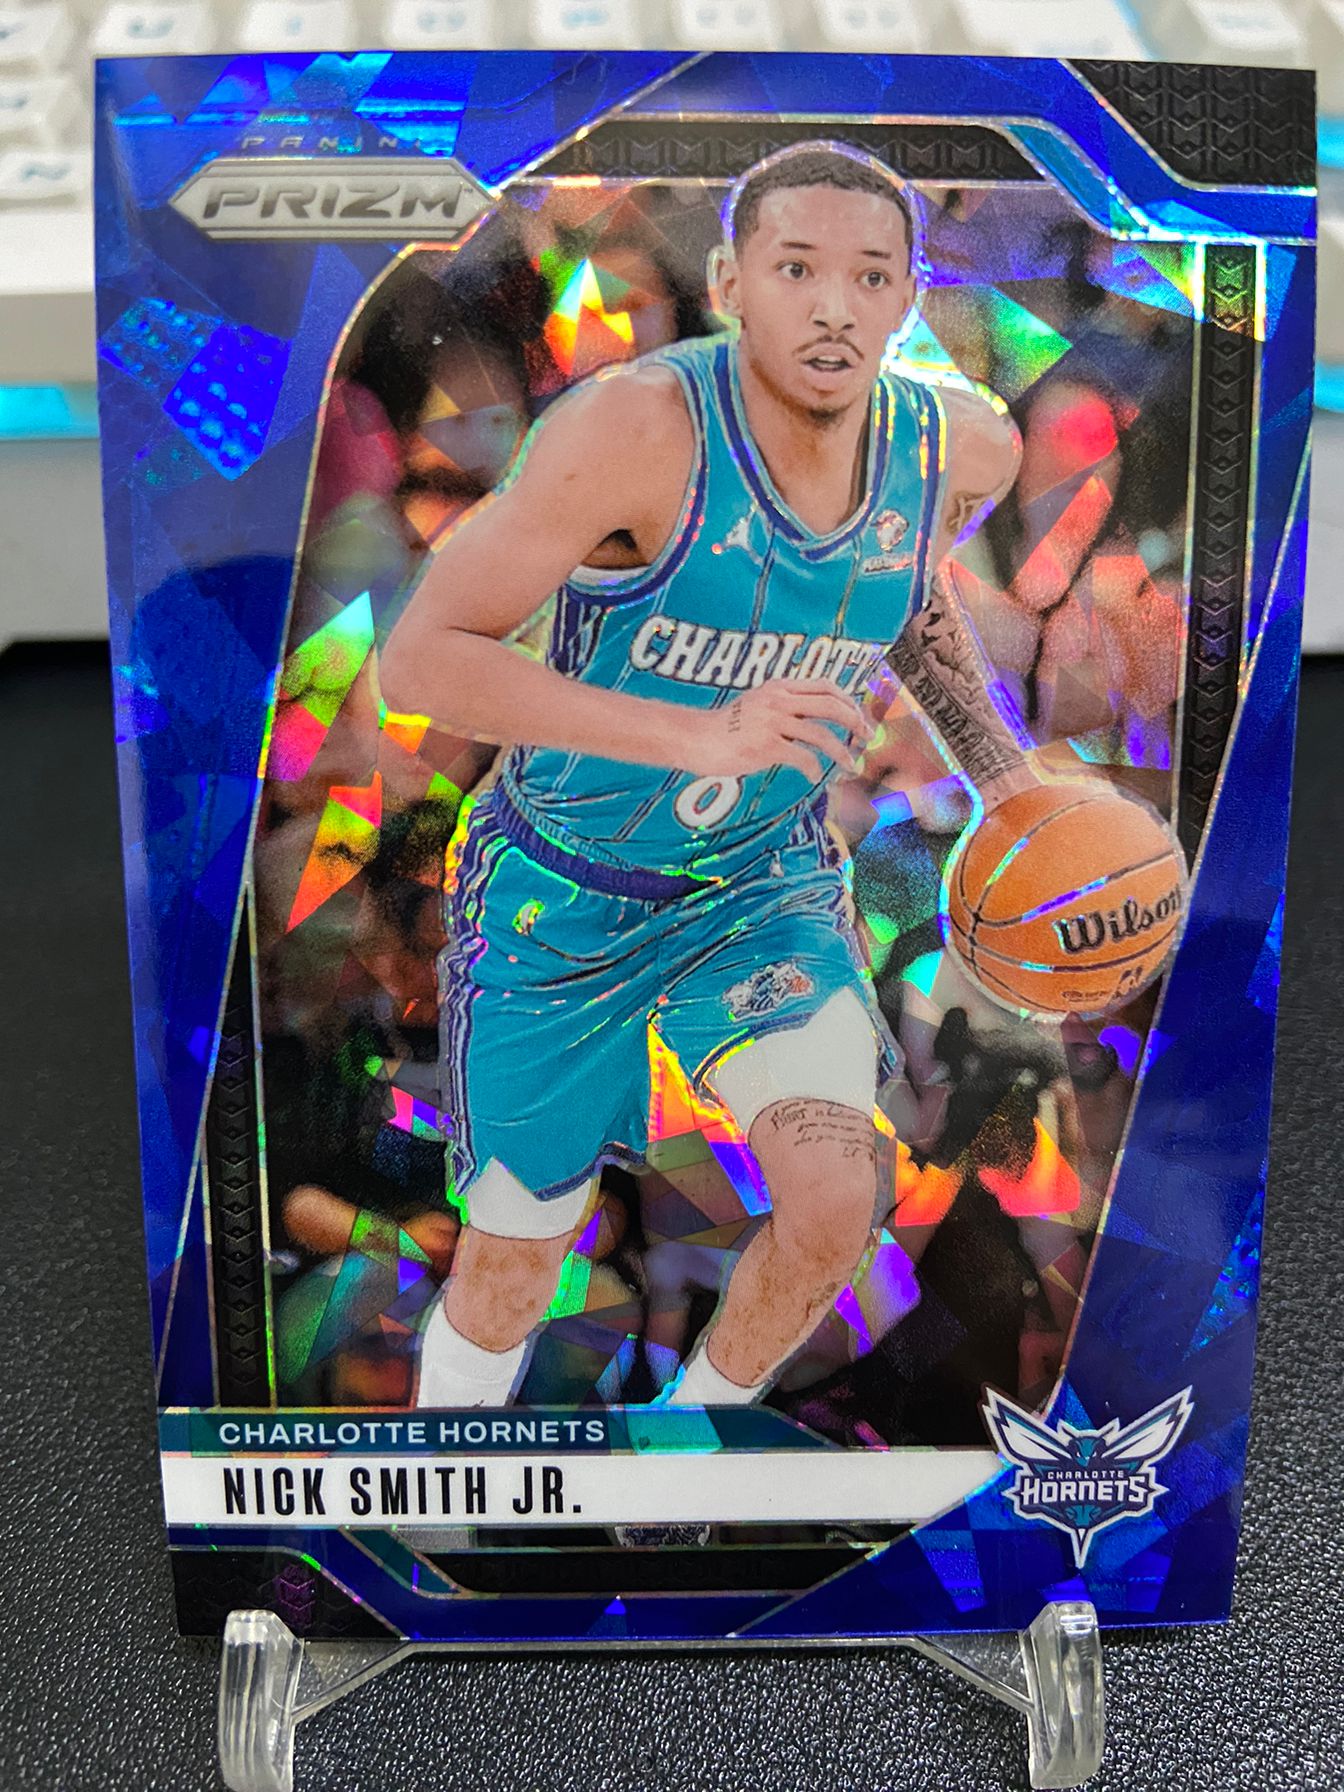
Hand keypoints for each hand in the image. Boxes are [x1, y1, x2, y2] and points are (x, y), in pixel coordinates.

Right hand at [684, 679, 874, 780]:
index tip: (858, 717)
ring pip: (822, 734)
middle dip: (855, 722)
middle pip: (831, 706)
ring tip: (851, 766)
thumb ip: (783, 706)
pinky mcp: (765, 746)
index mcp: (779, 687)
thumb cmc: (726, 727)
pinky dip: (815, 769)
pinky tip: (815, 776)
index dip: (848, 701)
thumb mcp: (757, 704)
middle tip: (867, 738)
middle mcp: (778, 700)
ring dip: (843, 752)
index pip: (825, 686)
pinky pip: (802, 757)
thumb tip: (812, 720)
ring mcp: (772, 722)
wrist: (695, 738)